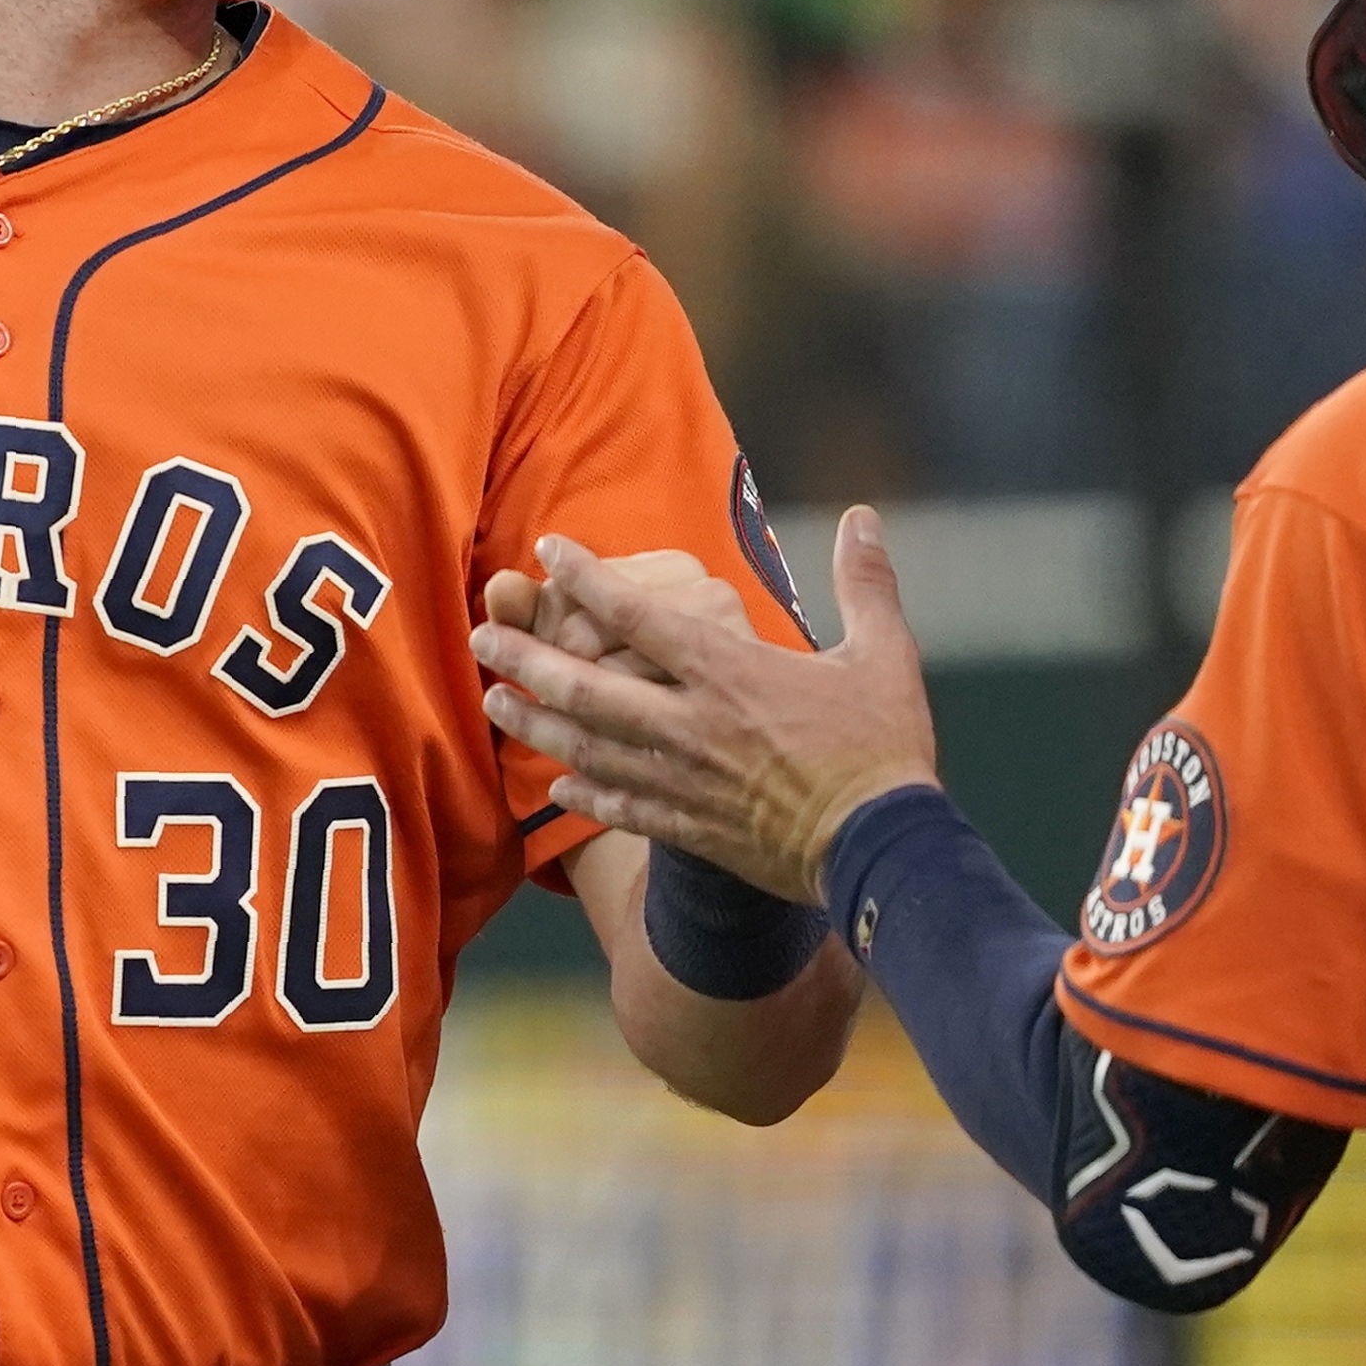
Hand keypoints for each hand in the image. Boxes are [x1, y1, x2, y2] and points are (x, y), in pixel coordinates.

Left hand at [469, 506, 938, 903]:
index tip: (548, 549)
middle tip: (481, 635)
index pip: (638, 614)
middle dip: (525, 657)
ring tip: (492, 700)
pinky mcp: (690, 830)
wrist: (881, 850)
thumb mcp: (883, 655)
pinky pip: (618, 808)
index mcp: (730, 671)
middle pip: (585, 685)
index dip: (586, 576)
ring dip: (534, 722)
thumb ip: (865, 582)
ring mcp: (684, 781)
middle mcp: (691, 724)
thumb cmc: (884, 748)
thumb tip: (862, 515)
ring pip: (587, 748)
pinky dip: (582, 794)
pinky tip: (555, 784)